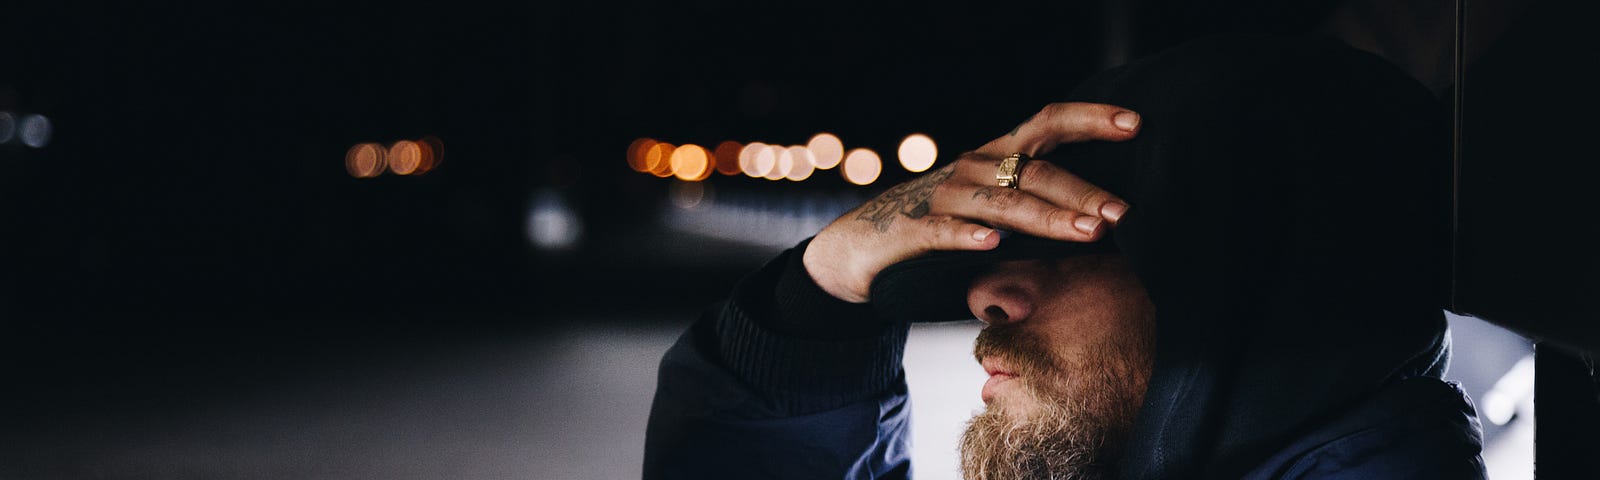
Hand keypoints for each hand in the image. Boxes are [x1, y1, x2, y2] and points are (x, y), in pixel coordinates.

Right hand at [803, 102, 1141, 302]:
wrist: (862, 251)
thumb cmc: (942, 231)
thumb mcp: (996, 215)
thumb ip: (1041, 214)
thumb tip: (1106, 226)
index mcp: (996, 158)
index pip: (1047, 125)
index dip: (1089, 119)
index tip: (1135, 123)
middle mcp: (972, 168)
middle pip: (1034, 171)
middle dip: (1083, 192)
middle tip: (1122, 214)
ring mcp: (942, 198)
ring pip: (1002, 203)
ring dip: (1048, 217)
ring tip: (1089, 233)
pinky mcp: (911, 231)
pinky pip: (943, 231)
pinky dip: (969, 236)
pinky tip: (995, 244)